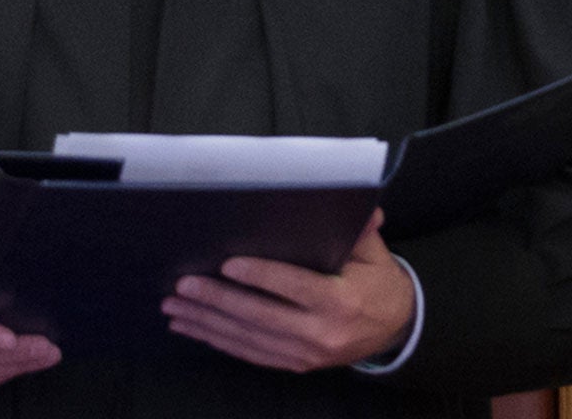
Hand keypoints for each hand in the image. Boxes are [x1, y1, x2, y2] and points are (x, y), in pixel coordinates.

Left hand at [161, 211, 415, 372]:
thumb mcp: (375, 254)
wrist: (396, 329)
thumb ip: (359, 231)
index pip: (293, 287)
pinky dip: (219, 341)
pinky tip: (194, 328)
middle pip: (260, 316)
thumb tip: (362, 207)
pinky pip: (251, 354)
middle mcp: (321, 333)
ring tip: (175, 307)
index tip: (227, 264)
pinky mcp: (296, 365)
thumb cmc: (379, 282)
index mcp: (340, 302)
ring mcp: (306, 355)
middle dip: (217, 300)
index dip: (260, 276)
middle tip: (183, 285)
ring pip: (248, 339)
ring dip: (208, 323)